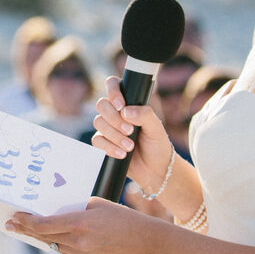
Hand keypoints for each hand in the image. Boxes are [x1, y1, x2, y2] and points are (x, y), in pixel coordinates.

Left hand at [6, 197, 155, 253]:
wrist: (145, 243)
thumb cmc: (123, 218)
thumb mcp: (97, 205)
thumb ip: (75, 208)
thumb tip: (56, 209)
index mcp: (80, 223)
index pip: (44, 224)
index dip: (26, 221)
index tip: (15, 215)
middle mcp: (79, 242)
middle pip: (44, 237)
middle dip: (25, 229)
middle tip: (9, 223)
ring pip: (52, 245)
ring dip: (37, 237)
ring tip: (23, 229)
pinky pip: (65, 251)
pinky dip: (54, 243)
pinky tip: (46, 238)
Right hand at [92, 76, 173, 196]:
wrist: (155, 168)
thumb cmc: (157, 143)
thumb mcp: (156, 127)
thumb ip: (144, 114)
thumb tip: (126, 111)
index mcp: (128, 102)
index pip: (113, 85)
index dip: (113, 92)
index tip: (121, 105)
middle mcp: (116, 112)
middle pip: (101, 104)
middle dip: (114, 119)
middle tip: (130, 130)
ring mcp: (108, 127)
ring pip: (98, 123)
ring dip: (114, 135)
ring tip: (130, 146)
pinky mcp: (103, 142)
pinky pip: (97, 140)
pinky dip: (109, 147)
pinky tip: (122, 153)